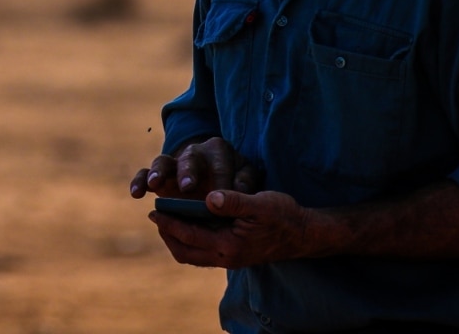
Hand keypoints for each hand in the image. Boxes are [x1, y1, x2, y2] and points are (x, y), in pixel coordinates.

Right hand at [129, 137, 260, 199]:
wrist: (215, 179)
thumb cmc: (234, 179)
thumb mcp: (245, 176)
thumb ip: (246, 181)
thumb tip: (239, 190)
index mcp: (219, 150)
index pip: (221, 165)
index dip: (221, 182)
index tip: (221, 197)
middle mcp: (195, 152)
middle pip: (190, 158)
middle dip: (188, 172)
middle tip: (187, 187)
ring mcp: (174, 163)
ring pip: (163, 161)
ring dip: (159, 172)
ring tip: (154, 185)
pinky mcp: (159, 175)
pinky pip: (145, 174)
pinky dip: (140, 181)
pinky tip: (136, 194)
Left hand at [149, 190, 314, 267]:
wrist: (304, 234)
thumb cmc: (283, 215)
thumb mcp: (259, 203)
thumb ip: (233, 201)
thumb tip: (209, 197)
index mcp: (229, 245)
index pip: (189, 235)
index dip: (169, 223)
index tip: (154, 210)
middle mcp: (226, 257)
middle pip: (185, 252)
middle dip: (168, 235)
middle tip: (157, 217)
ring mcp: (230, 260)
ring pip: (193, 256)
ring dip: (178, 240)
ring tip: (169, 222)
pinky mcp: (235, 257)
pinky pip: (203, 254)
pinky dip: (191, 241)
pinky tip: (192, 225)